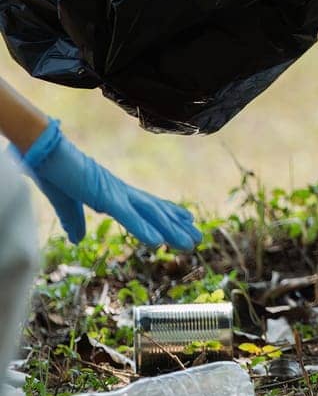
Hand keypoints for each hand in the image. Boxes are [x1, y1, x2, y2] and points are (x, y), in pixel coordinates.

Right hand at [13, 119, 200, 250]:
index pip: (146, 206)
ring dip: (170, 230)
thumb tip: (77, 239)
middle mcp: (120, 192)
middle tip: (198, 238)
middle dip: (177, 225)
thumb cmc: (54, 172)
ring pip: (150, 215)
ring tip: (190, 244)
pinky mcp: (104, 195)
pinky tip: (157, 241)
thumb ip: (73, 220)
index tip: (186, 221)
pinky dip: (143, 228)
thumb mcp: (66, 203)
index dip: (167, 214)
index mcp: (112, 192)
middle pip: (155, 211)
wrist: (42, 151)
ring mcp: (115, 193)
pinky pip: (128, 215)